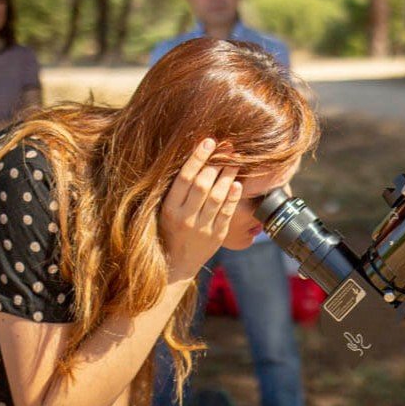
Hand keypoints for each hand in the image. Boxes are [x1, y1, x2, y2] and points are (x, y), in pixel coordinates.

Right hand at [160, 139, 241, 281]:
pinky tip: (238, 183)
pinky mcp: (216, 236)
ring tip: (236, 160)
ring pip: (216, 197)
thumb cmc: (171, 229)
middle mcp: (184, 217)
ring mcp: (201, 228)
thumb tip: (196, 158)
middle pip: (202, 185)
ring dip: (227, 175)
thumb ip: (178, 189)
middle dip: (216, 163)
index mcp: (169, 208)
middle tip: (228, 147)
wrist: (176, 263)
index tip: (208, 142)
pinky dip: (233, 198)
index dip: (197, 158)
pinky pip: (226, 213)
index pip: (184, 178)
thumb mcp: (166, 210)